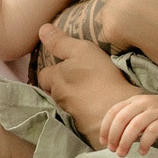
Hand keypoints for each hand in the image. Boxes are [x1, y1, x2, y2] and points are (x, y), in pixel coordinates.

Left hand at [34, 25, 140, 149]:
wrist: (116, 110)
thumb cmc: (100, 76)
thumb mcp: (82, 51)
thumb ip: (61, 41)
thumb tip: (42, 29)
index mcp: (56, 78)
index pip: (44, 75)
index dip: (51, 71)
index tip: (61, 69)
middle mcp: (59, 98)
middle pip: (53, 92)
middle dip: (59, 88)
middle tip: (74, 83)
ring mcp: (70, 115)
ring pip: (65, 105)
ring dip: (71, 100)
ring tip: (86, 95)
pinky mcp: (81, 128)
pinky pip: (77, 119)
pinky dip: (82, 113)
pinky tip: (93, 110)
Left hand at [100, 89, 157, 157]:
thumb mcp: (145, 112)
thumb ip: (132, 121)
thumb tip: (115, 138)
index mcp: (135, 101)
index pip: (113, 112)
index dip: (105, 127)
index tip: (103, 142)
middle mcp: (143, 104)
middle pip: (121, 118)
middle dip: (113, 136)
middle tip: (113, 150)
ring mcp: (155, 112)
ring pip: (134, 126)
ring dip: (125, 142)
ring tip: (122, 154)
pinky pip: (151, 132)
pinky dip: (144, 143)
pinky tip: (142, 152)